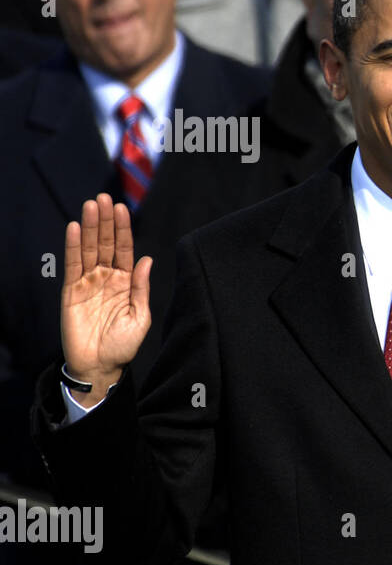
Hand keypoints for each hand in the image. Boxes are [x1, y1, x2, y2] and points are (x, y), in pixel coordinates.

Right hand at [60, 193, 151, 405]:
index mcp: (125, 281)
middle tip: (103, 197)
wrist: (101, 366)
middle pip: (104, 243)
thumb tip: (147, 260)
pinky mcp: (71, 292)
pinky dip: (72, 247)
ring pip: (88, 249)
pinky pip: (72, 266)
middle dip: (104, 221)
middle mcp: (106, 277)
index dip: (122, 229)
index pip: (123, 249)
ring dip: (88, 227)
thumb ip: (141, 288)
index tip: (122, 208)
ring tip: (90, 205)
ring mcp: (88, 283)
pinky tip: (73, 229)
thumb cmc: (124, 344)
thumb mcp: (140, 316)